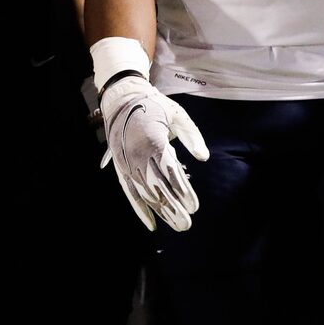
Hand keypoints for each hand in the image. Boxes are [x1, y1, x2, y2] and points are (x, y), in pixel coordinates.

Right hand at [97, 70, 208, 231]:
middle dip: (172, 208)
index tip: (194, 206)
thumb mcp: (177, 114)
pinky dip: (140, 210)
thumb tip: (203, 157)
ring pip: (144, 194)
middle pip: (156, 188)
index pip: (169, 172)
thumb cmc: (155, 106)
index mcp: (152, 140)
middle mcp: (136, 154)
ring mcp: (126, 163)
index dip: (182, 191)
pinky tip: (152, 224)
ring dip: (160, 211)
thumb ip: (192, 135)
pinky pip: (129, 193)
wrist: (122, 100)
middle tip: (187, 225)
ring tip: (177, 225)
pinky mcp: (120, 169)